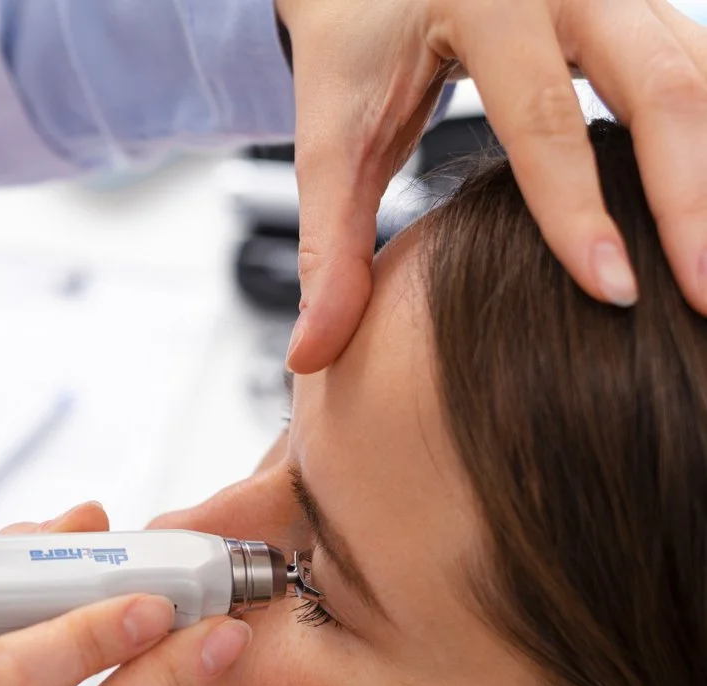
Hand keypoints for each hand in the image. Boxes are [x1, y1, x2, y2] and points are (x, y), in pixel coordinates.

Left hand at [279, 0, 706, 373]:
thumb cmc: (357, 54)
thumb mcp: (334, 144)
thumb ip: (330, 249)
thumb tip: (312, 356)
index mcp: (483, 2)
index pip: (543, 119)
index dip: (579, 213)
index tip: (615, 296)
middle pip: (658, 87)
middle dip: (691, 199)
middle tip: (703, 299)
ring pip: (701, 76)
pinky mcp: (649, 3)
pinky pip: (704, 71)